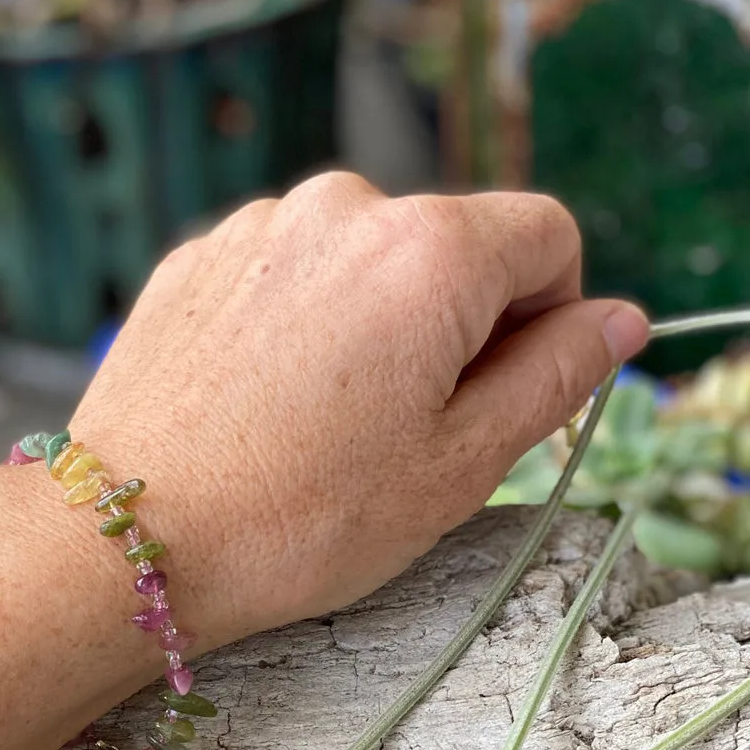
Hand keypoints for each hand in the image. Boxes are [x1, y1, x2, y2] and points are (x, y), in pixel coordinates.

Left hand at [64, 173, 647, 648]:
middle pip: (453, 247)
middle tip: (411, 433)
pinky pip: (291, 275)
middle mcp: (343, 209)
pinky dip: (305, 327)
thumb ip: (556, 378)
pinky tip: (270, 406)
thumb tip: (619, 321)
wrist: (131, 540)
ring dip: (378, 328)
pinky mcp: (199, 260)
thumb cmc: (301, 519)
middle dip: (460, 327)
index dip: (551, 316)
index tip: (512, 389)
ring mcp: (259, 229)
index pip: (546, 238)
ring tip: (327, 427)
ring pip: (367, 263)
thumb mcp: (460, 465)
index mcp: (428, 251)